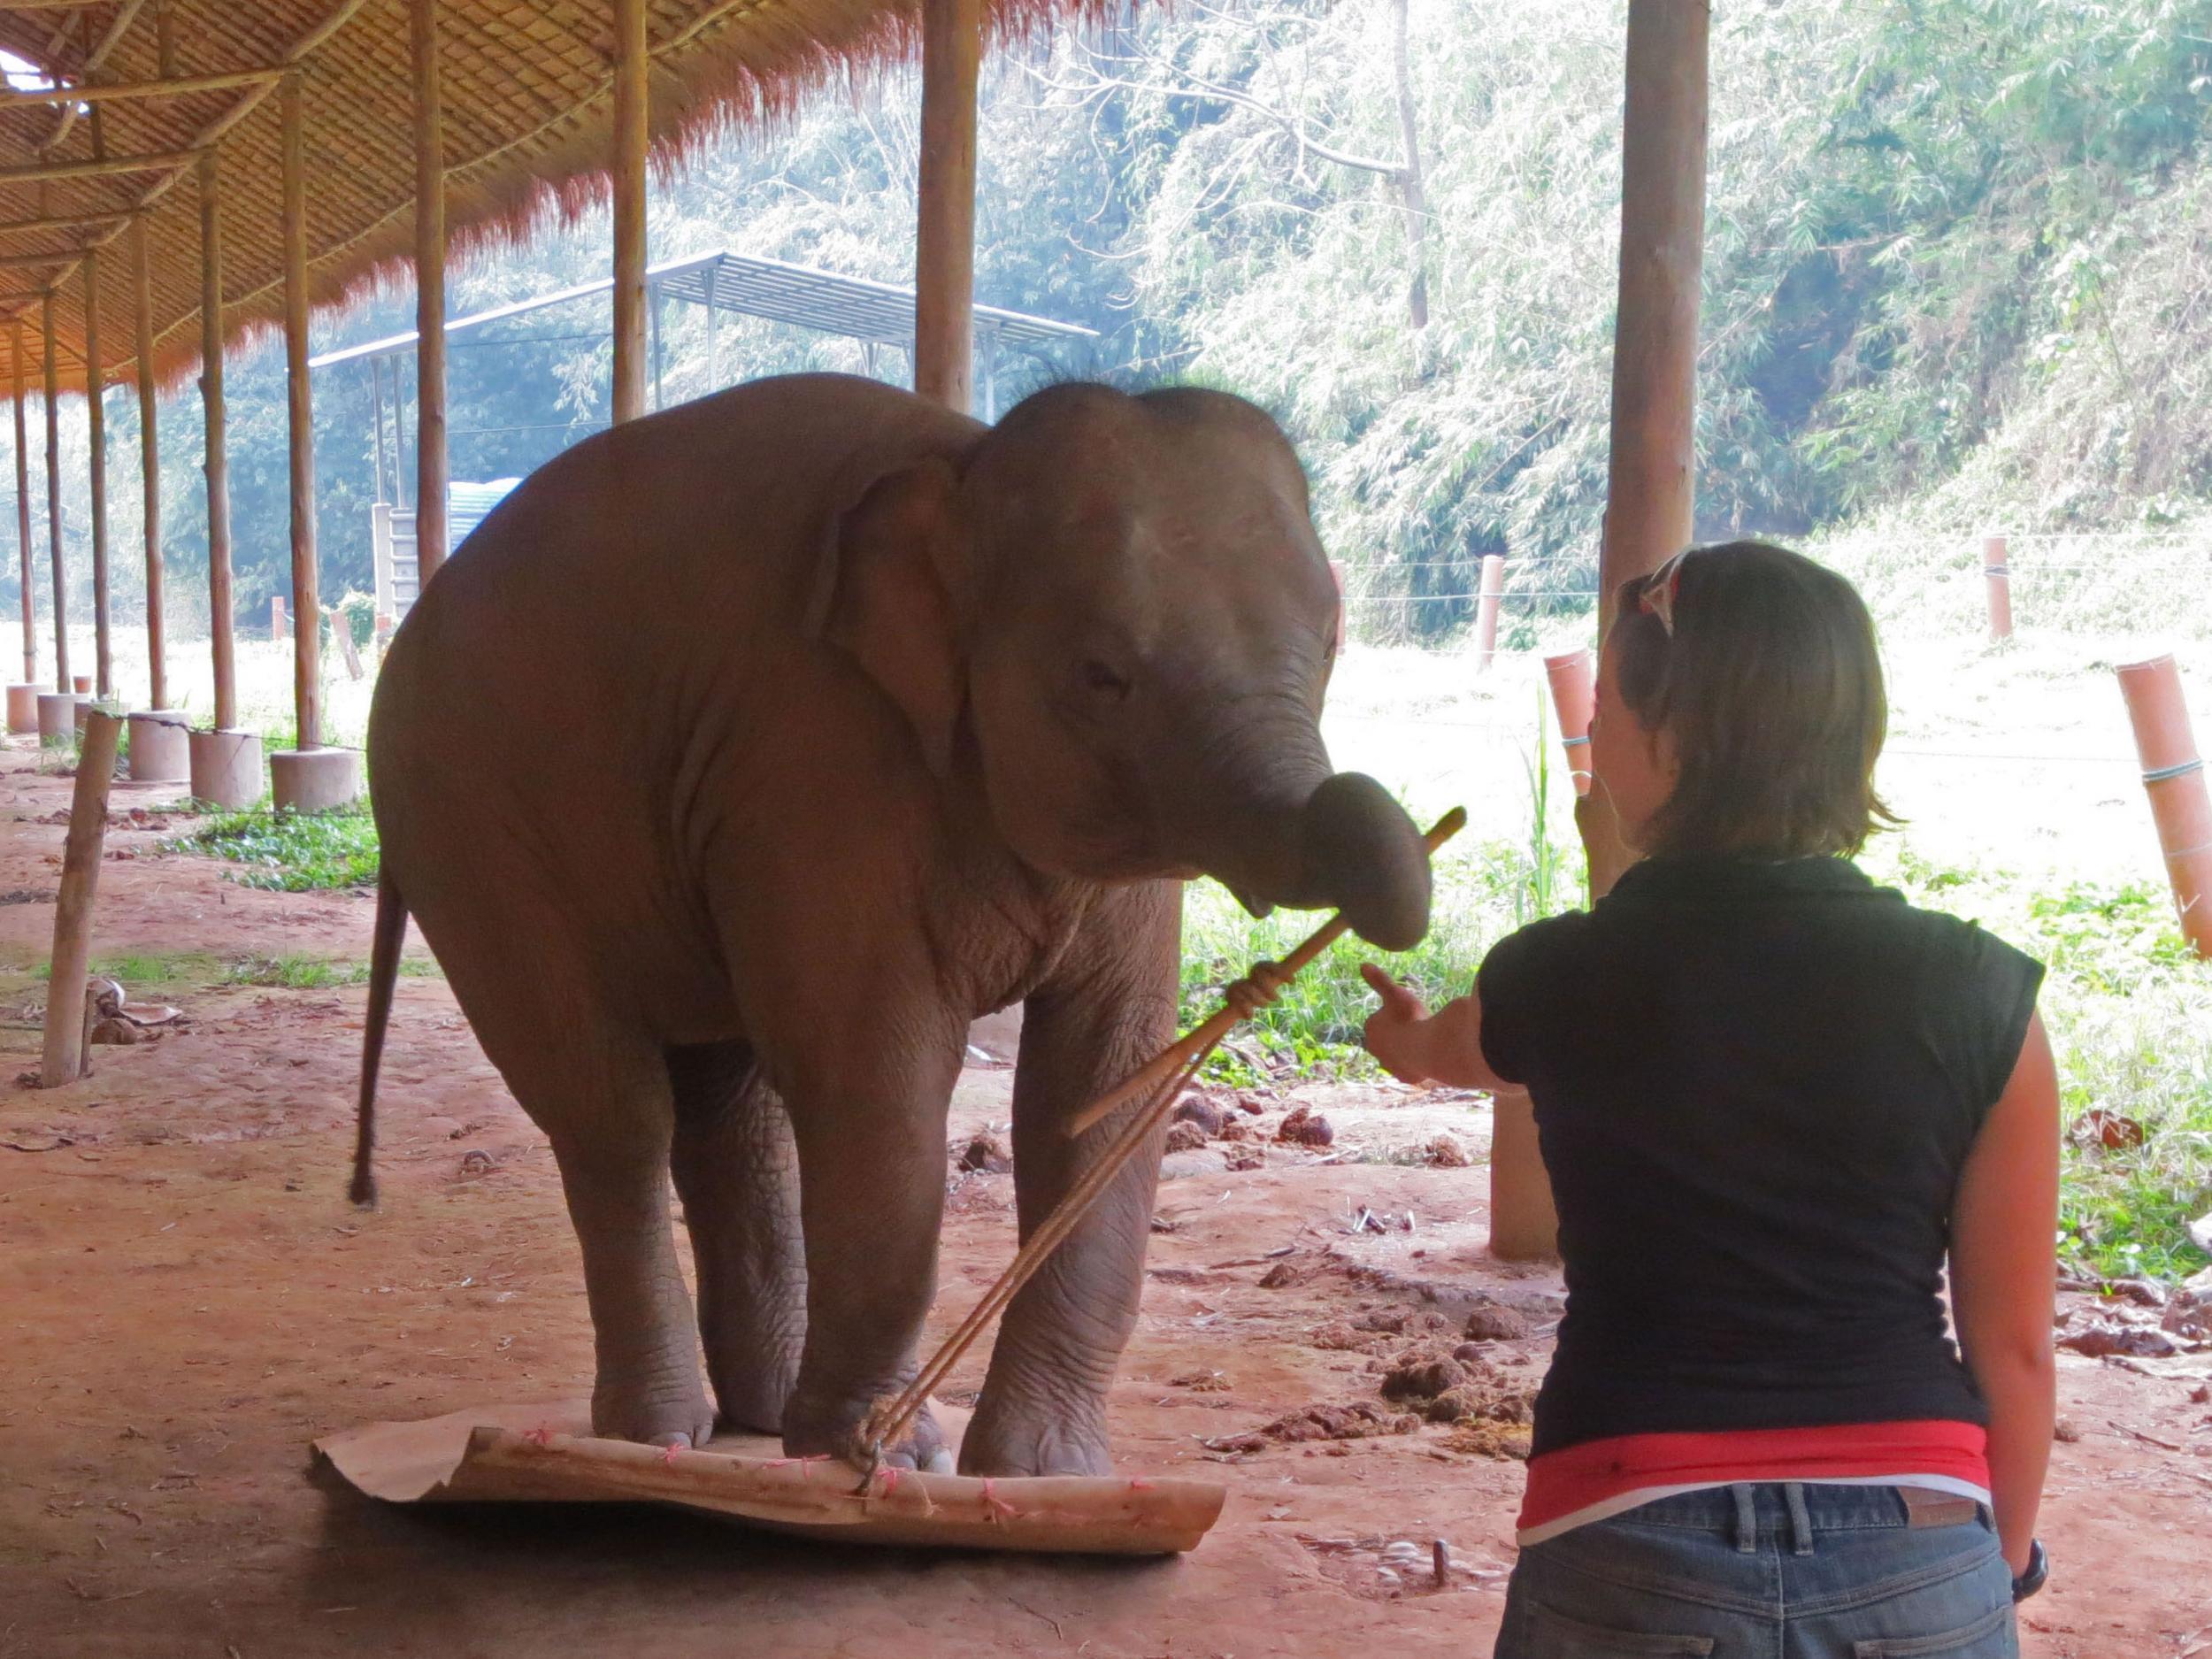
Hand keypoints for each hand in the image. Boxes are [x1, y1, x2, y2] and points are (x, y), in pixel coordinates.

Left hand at [1359, 962, 1433, 1084]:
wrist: (1427, 1048)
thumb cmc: (1410, 1018)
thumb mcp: (1395, 994)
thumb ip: (1380, 980)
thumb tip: (1363, 965)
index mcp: (1371, 1030)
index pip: (1380, 1021)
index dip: (1395, 1015)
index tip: (1407, 1013)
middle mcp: (1376, 1050)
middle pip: (1388, 1039)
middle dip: (1399, 1033)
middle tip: (1416, 1025)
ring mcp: (1390, 1066)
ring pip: (1398, 1054)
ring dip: (1407, 1048)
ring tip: (1422, 1040)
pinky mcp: (1405, 1077)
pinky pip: (1410, 1069)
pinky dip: (1417, 1064)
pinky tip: (1427, 1055)